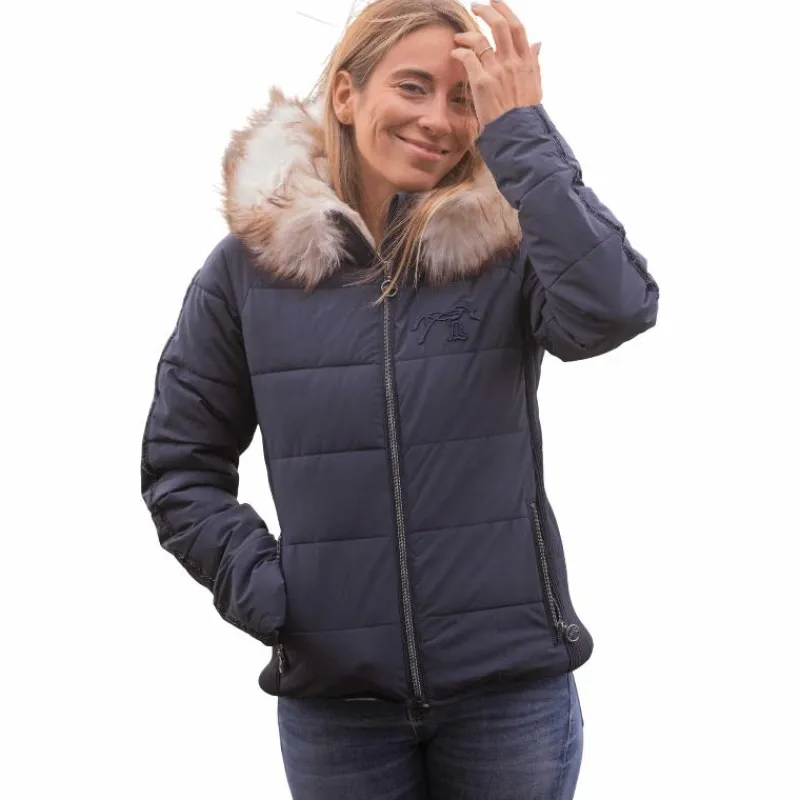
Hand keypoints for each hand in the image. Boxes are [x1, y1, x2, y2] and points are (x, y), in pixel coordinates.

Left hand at [452, 0, 542, 127]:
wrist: (518, 135)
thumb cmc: (525, 114)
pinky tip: (455, 52)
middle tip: (477, 6)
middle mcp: (512, 63)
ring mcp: (497, 72)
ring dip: (467, 34)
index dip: (505, 10)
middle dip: (487, 11)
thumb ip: (534, 62)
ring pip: (480, 41)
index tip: (496, 2)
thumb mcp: (536, 85)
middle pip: (500, 26)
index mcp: (526, 62)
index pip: (517, 27)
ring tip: (459, 36)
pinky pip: (468, 58)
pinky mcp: (482, 83)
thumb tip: (538, 44)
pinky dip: (460, 52)